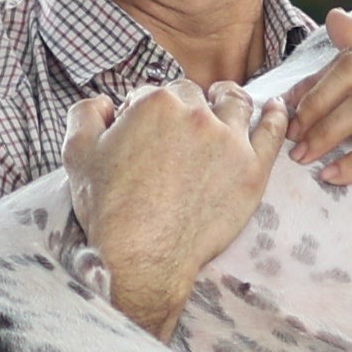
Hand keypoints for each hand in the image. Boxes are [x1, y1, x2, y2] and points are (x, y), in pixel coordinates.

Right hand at [64, 77, 286, 335]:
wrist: (143, 258)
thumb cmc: (110, 210)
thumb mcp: (77, 155)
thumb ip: (85, 113)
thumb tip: (104, 102)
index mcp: (155, 103)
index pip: (154, 92)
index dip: (146, 111)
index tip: (144, 132)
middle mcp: (196, 114)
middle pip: (194, 95)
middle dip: (185, 106)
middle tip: (178, 133)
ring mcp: (229, 140)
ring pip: (235, 102)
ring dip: (227, 100)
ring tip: (225, 105)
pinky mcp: (253, 169)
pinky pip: (272, 131)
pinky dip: (275, 115)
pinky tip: (275, 108)